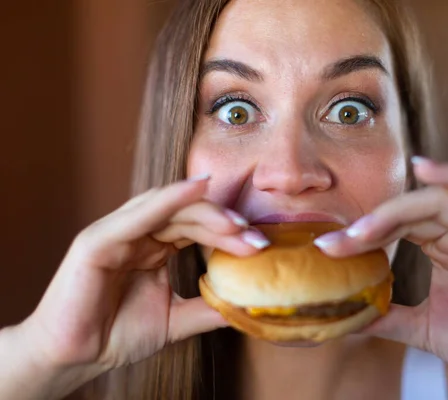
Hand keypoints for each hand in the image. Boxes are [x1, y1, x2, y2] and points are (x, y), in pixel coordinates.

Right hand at [25, 175, 269, 374]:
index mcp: (153, 246)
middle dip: (223, 222)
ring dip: (205, 211)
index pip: (196, 228)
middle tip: (255, 236)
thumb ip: (207, 308)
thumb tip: (247, 305)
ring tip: (236, 222)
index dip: (227, 232)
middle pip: (187, 215)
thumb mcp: (175, 319)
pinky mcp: (97, 239)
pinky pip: (138, 214)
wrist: (76, 358)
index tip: (260, 245)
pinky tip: (197, 189)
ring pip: (168, 209)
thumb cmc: (116, 335)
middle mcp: (137, 233)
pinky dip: (169, 199)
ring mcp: (117, 232)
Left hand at [314, 157, 447, 375]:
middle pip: (408, 210)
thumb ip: (389, 317)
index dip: (363, 233)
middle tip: (336, 241)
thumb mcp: (423, 327)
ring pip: (434, 200)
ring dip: (396, 209)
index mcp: (442, 245)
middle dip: (370, 224)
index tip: (329, 246)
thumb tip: (349, 319)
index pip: (396, 225)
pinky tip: (424, 167)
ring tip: (362, 228)